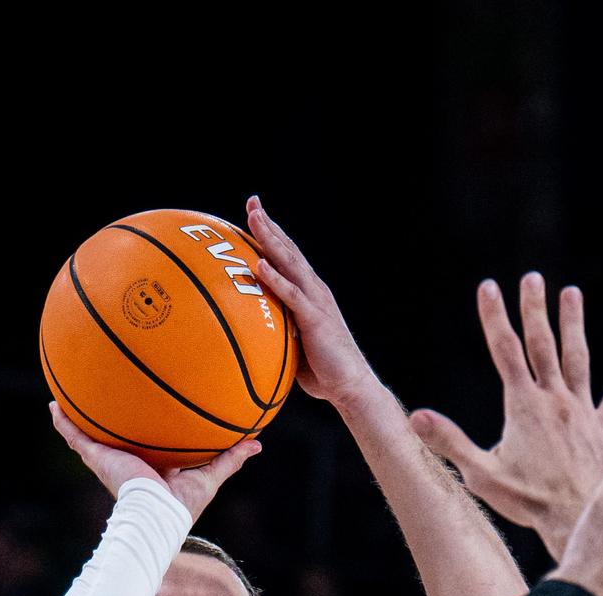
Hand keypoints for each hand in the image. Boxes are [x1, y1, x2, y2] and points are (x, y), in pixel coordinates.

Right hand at [49, 404, 259, 516]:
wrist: (155, 516)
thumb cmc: (181, 506)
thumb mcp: (209, 476)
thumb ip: (230, 459)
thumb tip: (257, 444)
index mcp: (152, 467)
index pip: (148, 445)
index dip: (147, 431)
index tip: (146, 414)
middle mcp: (128, 462)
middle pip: (116, 437)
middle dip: (109, 422)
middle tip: (104, 398)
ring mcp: (110, 460)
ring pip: (91, 436)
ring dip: (78, 418)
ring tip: (65, 398)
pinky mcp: (99, 459)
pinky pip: (76, 438)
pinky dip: (63, 422)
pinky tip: (52, 406)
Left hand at [243, 195, 375, 408]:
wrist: (350, 386)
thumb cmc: (323, 370)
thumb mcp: (296, 343)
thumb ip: (280, 328)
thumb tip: (256, 329)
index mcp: (310, 293)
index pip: (288, 257)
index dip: (273, 234)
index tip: (255, 213)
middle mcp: (314, 290)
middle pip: (288, 250)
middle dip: (269, 225)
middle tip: (252, 202)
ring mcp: (316, 302)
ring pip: (289, 264)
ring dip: (270, 240)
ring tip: (254, 219)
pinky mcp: (315, 319)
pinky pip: (291, 295)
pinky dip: (275, 279)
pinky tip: (260, 265)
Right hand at [410, 275, 602, 555]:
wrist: (577, 519)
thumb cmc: (528, 502)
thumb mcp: (480, 474)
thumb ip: (449, 442)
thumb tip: (415, 417)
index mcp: (523, 406)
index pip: (505, 350)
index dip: (494, 317)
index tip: (488, 286)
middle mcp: (555, 400)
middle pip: (542, 344)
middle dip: (534, 309)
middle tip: (532, 278)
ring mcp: (583, 413)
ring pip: (578, 359)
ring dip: (573, 325)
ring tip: (571, 293)